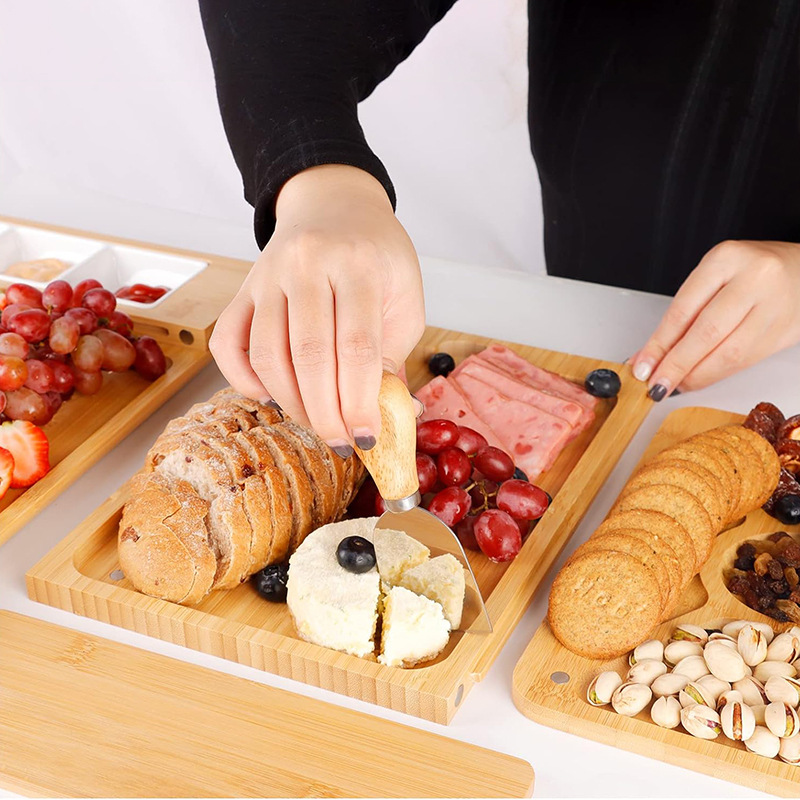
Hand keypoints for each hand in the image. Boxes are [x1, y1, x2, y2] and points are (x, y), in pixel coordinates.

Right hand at [209, 164, 424, 454]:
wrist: (335, 205)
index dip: (360, 402)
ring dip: (291, 403)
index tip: (366, 438)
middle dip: (325, 414)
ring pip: (266, 355)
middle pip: (309, 356)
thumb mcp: (403, 296)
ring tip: (316, 421)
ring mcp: (268, 275)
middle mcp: (307, 264)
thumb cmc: (377, 256)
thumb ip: (392, 353)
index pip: (356, 347)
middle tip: (341, 442)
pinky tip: (273, 395)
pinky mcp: (242, 288)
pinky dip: (244, 380)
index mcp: (358, 265)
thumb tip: (388, 417)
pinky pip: (227, 343)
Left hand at [631, 240, 799, 398]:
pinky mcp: (786, 331)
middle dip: (676, 365)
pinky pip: (746, 361)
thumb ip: (682, 315)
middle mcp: (753, 279)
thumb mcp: (714, 277)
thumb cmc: (752, 272)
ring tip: (675, 385)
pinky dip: (717, 374)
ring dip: (696, 376)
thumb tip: (648, 355)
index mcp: (725, 259)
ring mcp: (774, 306)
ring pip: (728, 353)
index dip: (659, 345)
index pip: (682, 310)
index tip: (642, 366)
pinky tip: (700, 378)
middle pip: (705, 333)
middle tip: (655, 384)